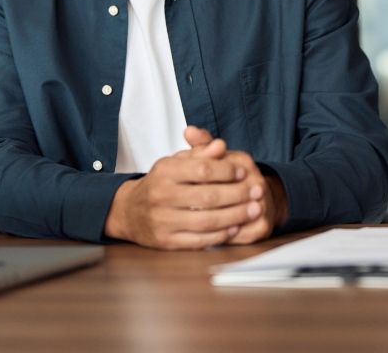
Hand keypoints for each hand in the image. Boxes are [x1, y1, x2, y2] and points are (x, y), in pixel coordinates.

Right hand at [103, 132, 263, 249]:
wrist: (129, 211)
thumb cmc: (160, 183)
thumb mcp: (175, 162)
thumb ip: (199, 153)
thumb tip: (221, 145)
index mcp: (165, 171)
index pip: (202, 169)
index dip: (226, 171)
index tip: (243, 171)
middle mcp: (162, 195)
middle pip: (208, 197)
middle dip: (238, 194)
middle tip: (258, 190)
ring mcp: (163, 221)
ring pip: (206, 220)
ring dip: (235, 216)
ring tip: (253, 209)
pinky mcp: (166, 241)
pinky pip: (199, 239)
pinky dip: (220, 234)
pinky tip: (235, 227)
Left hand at [184, 127, 288, 244]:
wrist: (258, 198)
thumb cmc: (229, 177)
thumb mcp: (215, 158)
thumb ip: (202, 145)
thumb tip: (189, 130)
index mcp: (243, 162)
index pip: (212, 171)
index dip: (191, 181)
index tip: (173, 188)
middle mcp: (257, 183)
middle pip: (218, 195)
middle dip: (193, 204)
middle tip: (173, 209)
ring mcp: (262, 206)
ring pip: (229, 218)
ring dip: (204, 222)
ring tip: (183, 223)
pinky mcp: (262, 228)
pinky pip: (237, 235)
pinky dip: (217, 237)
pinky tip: (199, 236)